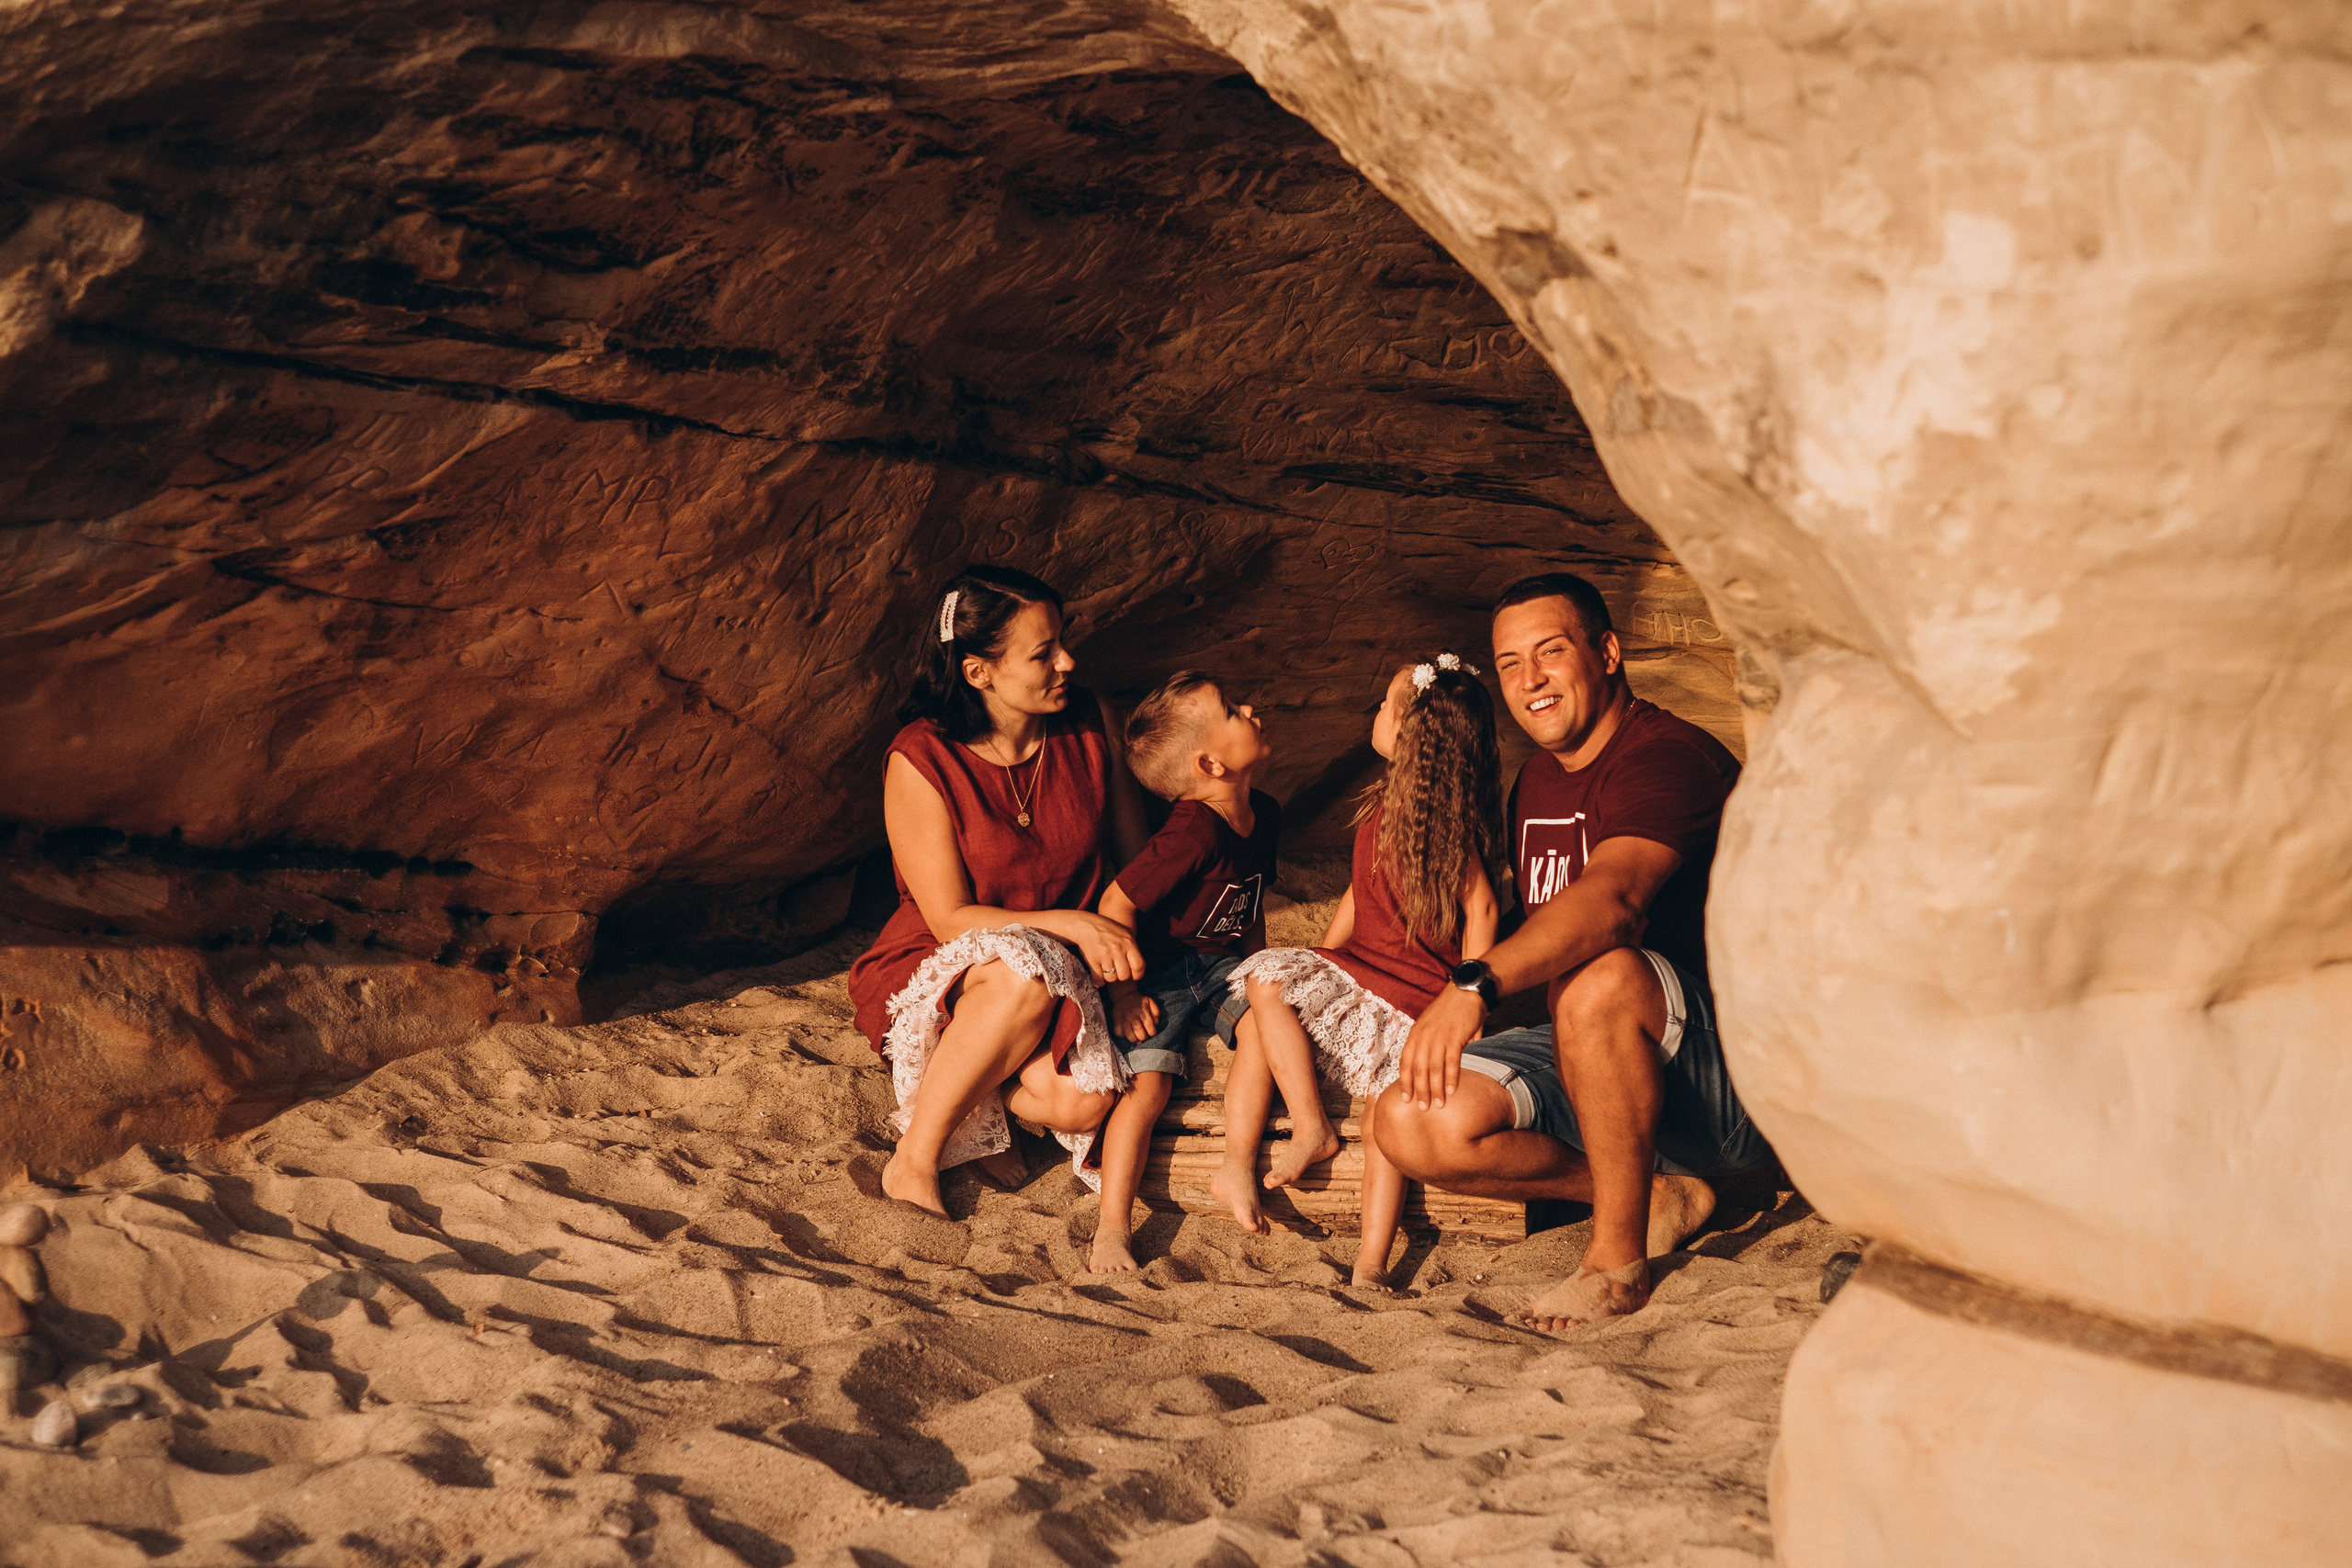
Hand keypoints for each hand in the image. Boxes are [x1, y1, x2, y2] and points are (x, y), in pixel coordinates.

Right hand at [1039, 910, 1146, 984]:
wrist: (1085, 924)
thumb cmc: (1107, 929)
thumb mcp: (1124, 934)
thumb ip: (1132, 949)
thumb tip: (1138, 968)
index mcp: (1129, 943)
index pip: (1139, 966)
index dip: (1137, 975)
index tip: (1133, 975)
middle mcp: (1118, 949)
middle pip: (1125, 976)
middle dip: (1121, 976)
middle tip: (1117, 971)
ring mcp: (1105, 955)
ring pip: (1111, 979)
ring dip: (1109, 977)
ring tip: (1107, 971)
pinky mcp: (1093, 960)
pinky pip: (1099, 979)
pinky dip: (1098, 981)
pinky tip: (1098, 975)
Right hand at [1113, 990, 1160, 1042]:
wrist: (1123, 996)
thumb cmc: (1139, 1001)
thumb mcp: (1150, 1001)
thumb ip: (1156, 1011)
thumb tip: (1156, 1022)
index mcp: (1143, 1011)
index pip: (1150, 1028)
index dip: (1152, 1034)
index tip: (1152, 1033)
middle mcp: (1133, 1016)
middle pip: (1140, 1033)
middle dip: (1144, 1038)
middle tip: (1144, 1037)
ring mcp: (1124, 1019)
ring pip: (1129, 1035)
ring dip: (1135, 1040)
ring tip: (1137, 1039)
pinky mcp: (1116, 1022)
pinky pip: (1119, 1033)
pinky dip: (1123, 1035)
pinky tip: (1127, 1033)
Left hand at [1400, 986, 1484, 1109]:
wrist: (1467, 991)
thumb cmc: (1450, 1010)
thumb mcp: (1431, 1025)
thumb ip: (1429, 1044)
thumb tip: (1431, 1068)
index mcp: (1415, 1033)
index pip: (1405, 1062)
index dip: (1405, 1082)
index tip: (1406, 1098)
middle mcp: (1424, 1036)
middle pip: (1418, 1069)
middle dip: (1420, 1090)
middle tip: (1423, 1108)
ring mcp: (1439, 1036)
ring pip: (1433, 1068)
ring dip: (1436, 1089)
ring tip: (1438, 1105)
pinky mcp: (1455, 1037)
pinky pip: (1451, 1061)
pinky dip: (1451, 1077)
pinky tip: (1452, 1090)